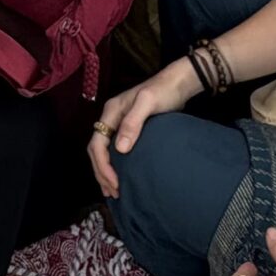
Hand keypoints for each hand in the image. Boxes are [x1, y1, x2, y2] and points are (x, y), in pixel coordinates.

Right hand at [90, 58, 200, 196]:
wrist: (178, 84)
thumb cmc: (163, 91)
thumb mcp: (148, 103)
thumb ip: (133, 123)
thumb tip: (120, 148)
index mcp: (111, 112)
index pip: (98, 143)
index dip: (103, 165)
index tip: (115, 182)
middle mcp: (111, 118)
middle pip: (97, 150)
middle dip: (102, 172)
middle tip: (113, 192)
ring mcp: (118, 124)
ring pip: (103, 152)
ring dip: (105, 172)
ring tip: (113, 191)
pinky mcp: (129, 129)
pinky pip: (114, 151)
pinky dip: (114, 165)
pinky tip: (120, 177)